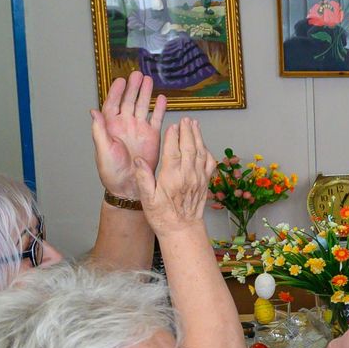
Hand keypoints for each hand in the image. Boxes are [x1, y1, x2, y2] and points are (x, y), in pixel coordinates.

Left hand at [90, 74, 167, 201]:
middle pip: (128, 101)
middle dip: (133, 87)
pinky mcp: (152, 136)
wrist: (129, 184)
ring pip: (143, 106)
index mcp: (111, 126)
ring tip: (149, 80)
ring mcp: (139, 129)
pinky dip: (159, 108)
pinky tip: (162, 98)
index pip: (112, 104)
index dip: (116, 92)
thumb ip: (99, 130)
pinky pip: (156, 119)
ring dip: (145, 93)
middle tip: (137, 74)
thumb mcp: (102, 149)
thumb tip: (93, 111)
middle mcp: (125, 125)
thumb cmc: (111, 170)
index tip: (120, 80)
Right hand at [132, 119, 215, 234]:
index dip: (173, 137)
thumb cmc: (162, 215)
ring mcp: (199, 179)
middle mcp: (188, 176)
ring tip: (194, 124)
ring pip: (201, 153)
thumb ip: (143, 178)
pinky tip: (202, 144)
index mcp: (172, 179)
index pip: (174, 153)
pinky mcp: (205, 182)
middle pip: (190, 148)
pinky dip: (207, 150)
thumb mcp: (147, 199)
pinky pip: (209, 163)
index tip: (172, 125)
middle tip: (186, 119)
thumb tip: (139, 160)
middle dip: (188, 132)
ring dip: (198, 137)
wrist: (182, 228)